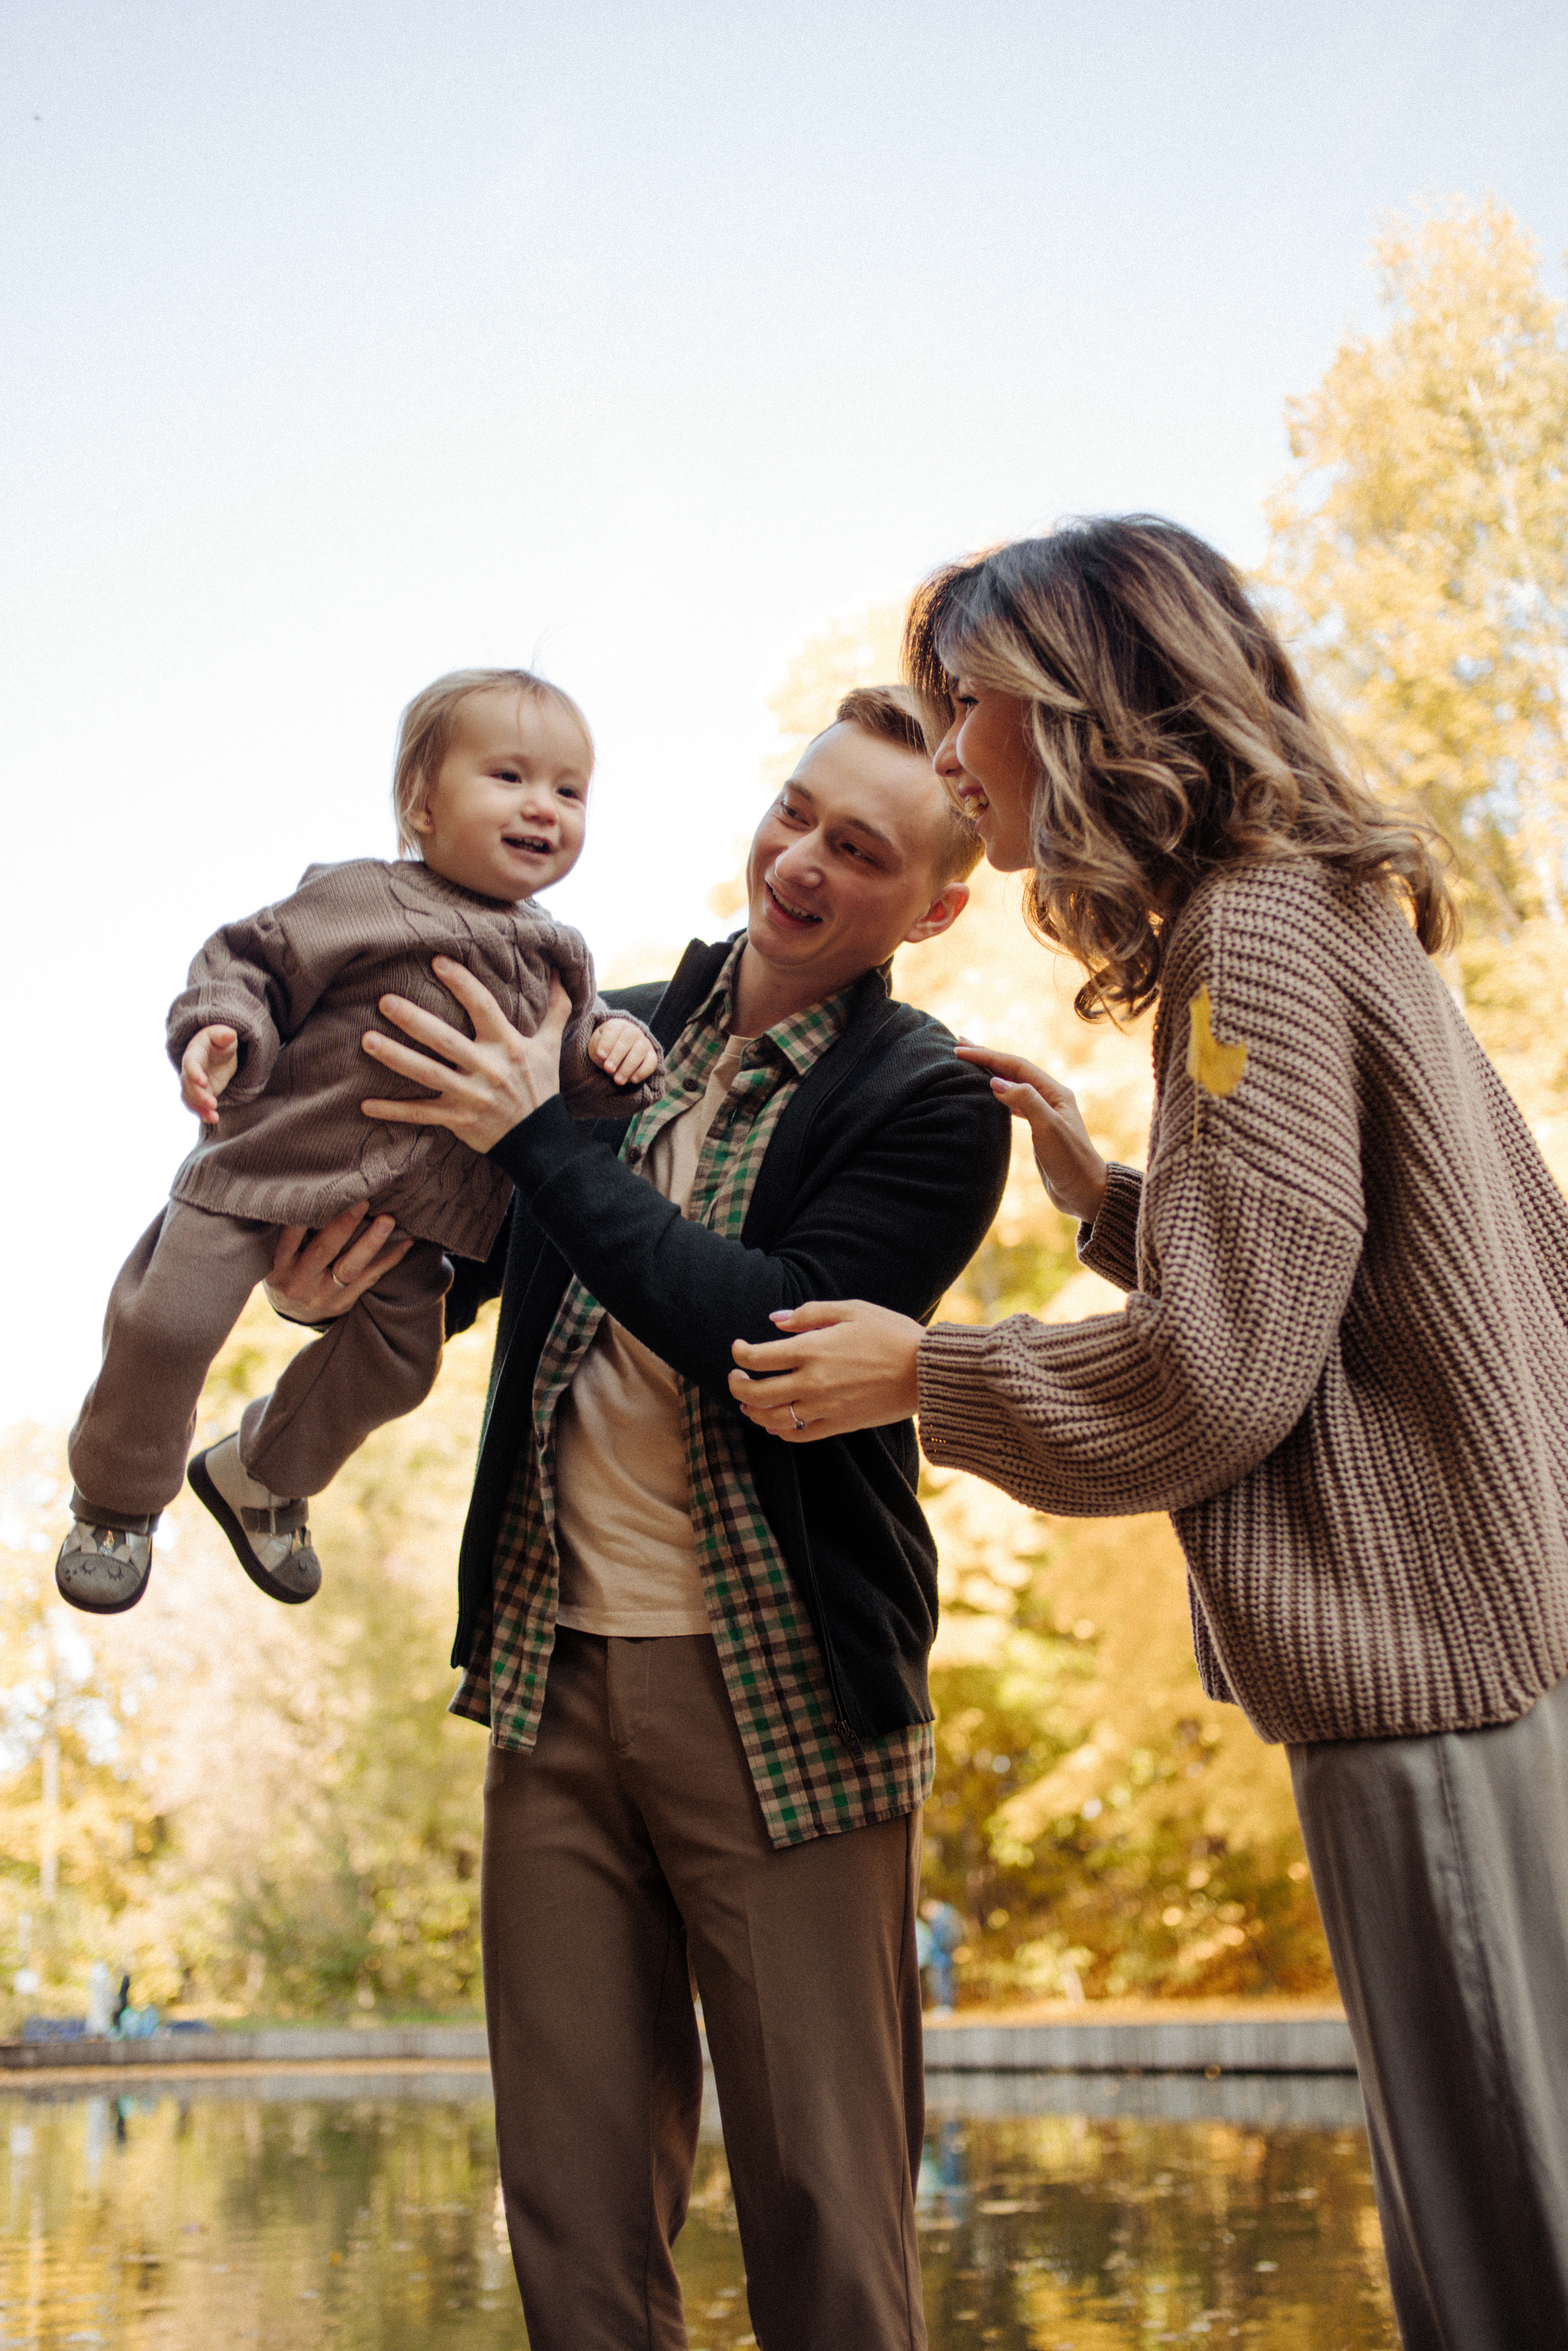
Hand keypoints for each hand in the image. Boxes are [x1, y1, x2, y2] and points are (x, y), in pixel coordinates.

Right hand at [181, 1025, 238, 1123]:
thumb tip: (230, 1034)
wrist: (216, 1052)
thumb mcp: (222, 1035)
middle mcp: (189, 1070)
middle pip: (188, 1085)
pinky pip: (197, 1105)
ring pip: (191, 1098)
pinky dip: (203, 1113)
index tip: (202, 1082)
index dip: (194, 1073)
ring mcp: (194, 1083)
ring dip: (200, 1108)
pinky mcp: (201, 1093)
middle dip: (199, 1095)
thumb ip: (224, 1035)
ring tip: (213, 1118)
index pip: (190, 1064)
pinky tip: (212, 1119)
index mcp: (194, 1054)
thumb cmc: (219, 1041)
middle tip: (212, 1104)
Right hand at [263, 1205, 412, 1322]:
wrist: (294, 1312)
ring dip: (370, 1243)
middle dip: (344, 1225)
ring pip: (350, 1268)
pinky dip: (389, 1259)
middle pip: (323, 1251)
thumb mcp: (276, 1256)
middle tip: (363, 1201)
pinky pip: (369, 1279)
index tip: (322, 1192)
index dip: (304, 1217)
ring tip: (387, 1221)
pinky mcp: (344, 1302)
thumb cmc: (286, 1270)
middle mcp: (299, 1282)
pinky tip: (405, 1242)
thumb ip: (288, 1234)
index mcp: (279, 1266)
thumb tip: (310, 1192)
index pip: (289, 1238)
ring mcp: (323, 1295)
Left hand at [360, 960, 570, 1151]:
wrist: (541, 1140)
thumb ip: (555, 1008)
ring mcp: (470, 1096)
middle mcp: (488, 1069)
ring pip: (427, 1074)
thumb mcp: (550, 1046)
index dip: (462, 983)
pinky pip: (421, 1114)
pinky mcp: (457, 1119)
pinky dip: (393, 1111)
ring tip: (367, 1040)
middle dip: (415, 1020)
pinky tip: (365, 1104)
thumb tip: (562, 972)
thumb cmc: (541, 1087)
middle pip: (446, 1040)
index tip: (437, 961)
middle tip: (385, 1000)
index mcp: (508, 1045)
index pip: (484, 1007)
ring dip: (395, 1058)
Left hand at [589, 1018, 659, 1086]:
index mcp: (617, 1025)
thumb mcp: (597, 1047)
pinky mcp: (652, 1055)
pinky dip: (643, 1071)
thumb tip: (604, 1058)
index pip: (613, 1029)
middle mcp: (633, 1031)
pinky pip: (652, 1062)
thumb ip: (600, 1050)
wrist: (616, 1056)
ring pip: (640, 1050)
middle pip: (628, 1038)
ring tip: (618, 1080)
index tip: (600, 1055)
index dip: (607, 1042)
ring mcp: (644, 1042)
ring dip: (628, 1066)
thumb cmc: (605, 1049)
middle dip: (617, 1055)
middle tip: (608, 1069)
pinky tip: (633, 1080)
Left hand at [728, 1299, 923, 1441]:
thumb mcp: (852, 1310)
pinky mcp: (840, 1424)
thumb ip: (809, 1314)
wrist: (927, 1371)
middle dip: (738, 1385)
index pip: (757, 1358)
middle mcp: (813, 1382)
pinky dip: (782, 1431)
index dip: (739, 1354)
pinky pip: (800, 1434)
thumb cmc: (892, 1333)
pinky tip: (776, 1424)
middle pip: (757, 1392)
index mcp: (813, 1350)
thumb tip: (775, 1320)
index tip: (738, 1349)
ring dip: (754, 1411)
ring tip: (749, 1402)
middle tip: (736, 1378)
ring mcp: (825, 1407)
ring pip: (773, 1418)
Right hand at [954, 1043, 1108, 1222]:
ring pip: (1014, 1084)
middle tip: (960, 1045)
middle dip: (987, 1057)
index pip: (1016, 1066)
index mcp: (1055, 1093)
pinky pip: (1015, 1102)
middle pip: (1014, 1070)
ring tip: (971, 1063)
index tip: (961, 1050)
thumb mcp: (1048, 1129)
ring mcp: (1045, 1112)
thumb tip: (996, 1080)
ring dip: (992, 1072)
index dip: (988, 1056)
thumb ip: (1025, 1101)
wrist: (1085, 1192)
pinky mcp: (1040, 1128)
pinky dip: (999, 1093)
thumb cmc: (1070, 1162)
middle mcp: (1050, 1098)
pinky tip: (990, 1092)